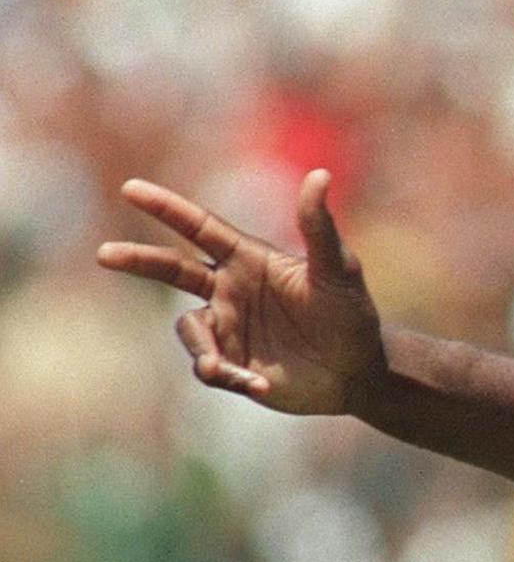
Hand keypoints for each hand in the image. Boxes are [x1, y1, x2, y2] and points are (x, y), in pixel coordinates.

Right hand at [96, 170, 386, 415]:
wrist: (360, 372)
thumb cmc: (351, 314)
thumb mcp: (339, 270)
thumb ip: (320, 228)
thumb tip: (319, 175)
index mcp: (248, 260)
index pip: (201, 228)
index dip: (167, 208)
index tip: (131, 189)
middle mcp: (229, 290)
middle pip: (173, 269)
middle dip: (139, 260)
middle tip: (104, 253)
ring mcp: (228, 328)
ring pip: (190, 331)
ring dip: (203, 350)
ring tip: (220, 370)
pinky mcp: (232, 364)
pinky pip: (211, 368)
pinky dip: (229, 377)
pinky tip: (261, 386)